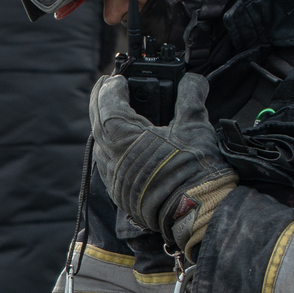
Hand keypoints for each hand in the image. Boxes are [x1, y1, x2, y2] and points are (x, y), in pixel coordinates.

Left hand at [89, 72, 231, 241]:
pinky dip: (113, 148)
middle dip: (101, 101)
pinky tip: (126, 145)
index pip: (107, 101)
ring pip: (100, 144)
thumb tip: (193, 80)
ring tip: (117, 114)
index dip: (112, 86)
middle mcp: (110, 157)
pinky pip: (108, 164)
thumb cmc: (194, 170)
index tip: (118, 78)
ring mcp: (112, 177)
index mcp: (121, 136)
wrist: (196, 214)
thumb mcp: (194, 125)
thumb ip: (190, 96)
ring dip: (105, 126)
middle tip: (109, 87)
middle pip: (97, 121)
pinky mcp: (120, 193)